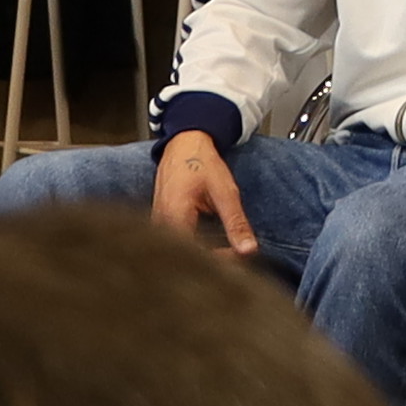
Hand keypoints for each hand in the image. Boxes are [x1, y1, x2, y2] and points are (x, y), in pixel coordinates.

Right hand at [153, 128, 260, 256]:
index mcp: (174, 217)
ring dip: (202, 253)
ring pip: (179, 252)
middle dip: (211, 260)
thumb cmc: (200, 162)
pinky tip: (211, 240)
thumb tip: (249, 250)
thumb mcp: (225, 192)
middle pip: (184, 257)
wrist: (184, 144)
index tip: (236, 256)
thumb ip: (236, 223)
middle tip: (233, 253)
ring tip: (224, 248)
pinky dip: (195, 244)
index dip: (217, 262)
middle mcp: (160, 224)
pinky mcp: (160, 223)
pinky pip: (176, 242)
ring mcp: (157, 224)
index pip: (193, 256)